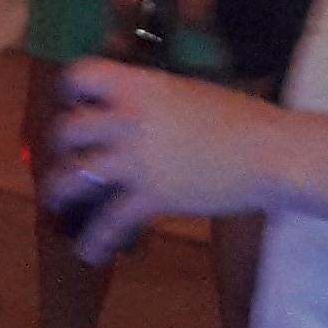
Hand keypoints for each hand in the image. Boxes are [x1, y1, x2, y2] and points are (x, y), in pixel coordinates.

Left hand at [44, 59, 281, 262]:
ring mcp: (137, 159)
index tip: (70, 103)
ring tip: (56, 201)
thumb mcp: (187, 91)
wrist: (271, 150)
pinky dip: (94, 241)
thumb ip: (152, 98)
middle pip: (67, 130)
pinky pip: (109, 222)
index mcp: (139, 85)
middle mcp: (128, 118)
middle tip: (65, 157)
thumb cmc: (241, 117)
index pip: (82, 75)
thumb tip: (132, 106)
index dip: (69, 90)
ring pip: (74, 176)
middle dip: (60, 147)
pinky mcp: (152, 196)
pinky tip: (89, 253)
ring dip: (58, 191)